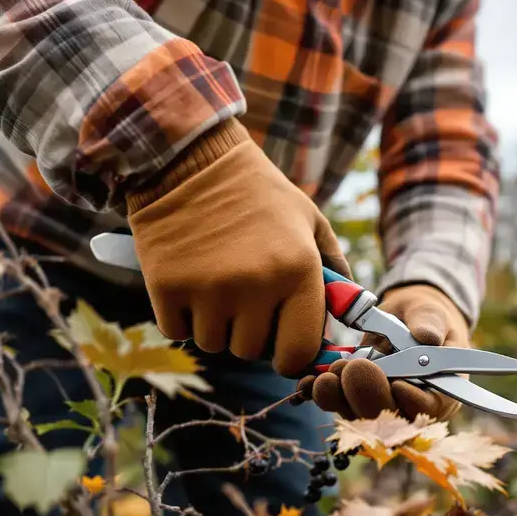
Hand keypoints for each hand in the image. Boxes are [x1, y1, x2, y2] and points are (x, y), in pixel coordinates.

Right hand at [125, 120, 351, 376]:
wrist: (190, 160)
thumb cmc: (258, 193)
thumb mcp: (309, 219)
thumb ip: (334, 267)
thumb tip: (349, 311)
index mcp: (298, 270)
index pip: (298, 351)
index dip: (291, 355)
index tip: (283, 345)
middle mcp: (256, 285)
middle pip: (251, 351)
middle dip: (250, 333)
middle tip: (245, 300)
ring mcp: (209, 290)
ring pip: (215, 344)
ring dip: (216, 325)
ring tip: (217, 285)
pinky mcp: (167, 288)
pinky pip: (178, 332)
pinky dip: (182, 317)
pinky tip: (190, 283)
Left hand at [294, 283, 468, 420]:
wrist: (402, 320)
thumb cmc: (424, 318)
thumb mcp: (430, 313)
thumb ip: (429, 322)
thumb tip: (427, 336)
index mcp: (439, 392)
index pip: (429, 408)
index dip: (413, 402)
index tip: (396, 382)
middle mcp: (410, 409)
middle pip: (389, 418)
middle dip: (367, 394)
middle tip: (353, 366)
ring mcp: (379, 409)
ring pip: (358, 417)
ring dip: (339, 397)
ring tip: (328, 373)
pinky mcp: (353, 401)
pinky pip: (337, 405)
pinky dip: (321, 394)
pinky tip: (309, 382)